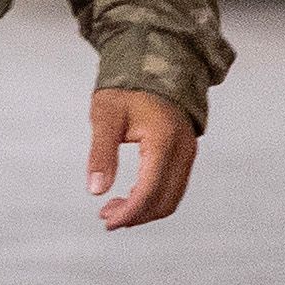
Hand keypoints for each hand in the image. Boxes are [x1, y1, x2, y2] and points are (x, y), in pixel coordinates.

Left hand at [87, 90, 197, 230]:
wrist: (155, 63)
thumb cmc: (128, 87)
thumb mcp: (106, 116)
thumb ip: (101, 153)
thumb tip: (96, 190)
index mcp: (163, 140)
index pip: (149, 190)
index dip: (128, 212)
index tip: (107, 221)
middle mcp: (182, 149)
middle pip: (164, 200)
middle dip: (135, 215)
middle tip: (106, 217)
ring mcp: (188, 151)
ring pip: (172, 197)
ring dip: (145, 210)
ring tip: (114, 208)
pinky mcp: (186, 152)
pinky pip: (174, 185)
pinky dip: (154, 197)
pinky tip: (131, 195)